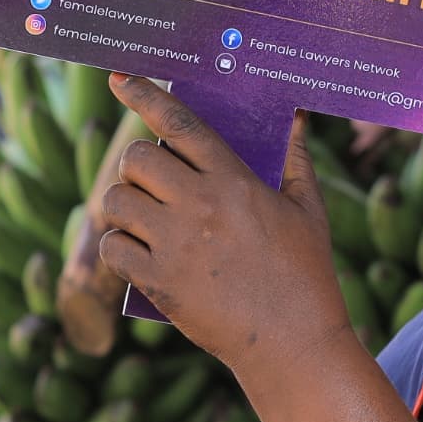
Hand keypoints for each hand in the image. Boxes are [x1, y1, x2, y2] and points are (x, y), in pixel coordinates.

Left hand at [98, 75, 357, 380]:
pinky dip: (119, 245)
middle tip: (154, 180)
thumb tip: (294, 118)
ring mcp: (174, 245)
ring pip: (116, 200)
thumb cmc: (306, 274)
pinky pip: (113, 246)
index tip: (119, 78)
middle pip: (136, 158)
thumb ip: (295, 159)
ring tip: (145, 217)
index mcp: (234, 181)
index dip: (144, 95)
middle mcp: (199, 207)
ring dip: (124, 204)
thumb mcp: (309, 210)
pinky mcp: (158, 282)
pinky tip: (139, 251)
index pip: (179, 124)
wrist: (293, 343)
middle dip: (138, 163)